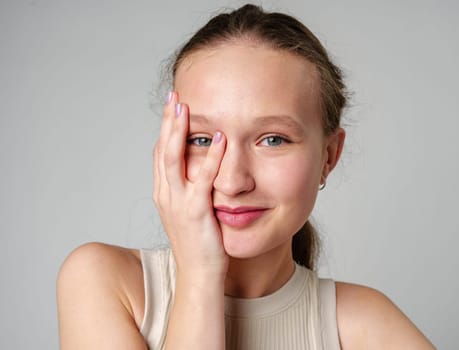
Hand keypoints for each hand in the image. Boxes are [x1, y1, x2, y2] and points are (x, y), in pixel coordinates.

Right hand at [153, 92, 227, 277]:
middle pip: (162, 150)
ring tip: (186, 107)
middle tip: (174, 96)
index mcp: (164, 193)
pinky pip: (202, 179)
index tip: (172, 107)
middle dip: (168, 121)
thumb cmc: (199, 243)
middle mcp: (165, 195)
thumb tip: (202, 169)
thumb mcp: (190, 211)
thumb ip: (192, 189)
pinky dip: (211, 157)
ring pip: (173, 158)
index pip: (160, 154)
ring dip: (179, 131)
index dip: (165, 129)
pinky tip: (219, 138)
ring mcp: (177, 203)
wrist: (198, 275)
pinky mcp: (195, 212)